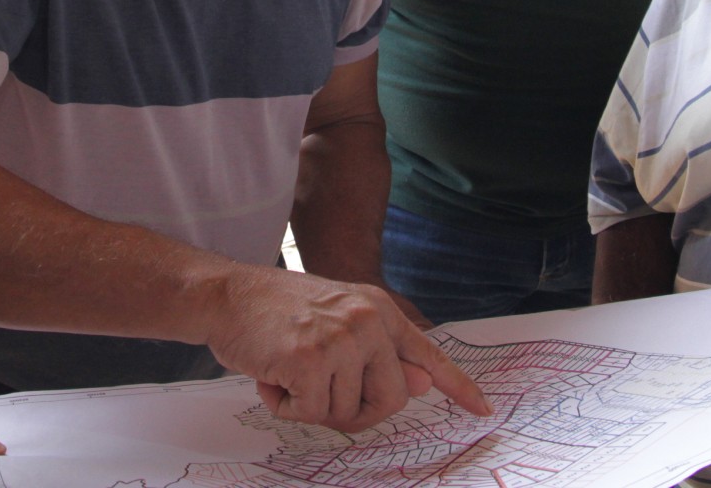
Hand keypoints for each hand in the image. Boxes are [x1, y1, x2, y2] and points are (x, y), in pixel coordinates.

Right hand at [205, 267, 491, 433]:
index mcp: (379, 309)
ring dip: (310, 405)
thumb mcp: (336, 322)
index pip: (428, 354)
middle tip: (319, 394)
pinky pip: (311, 413)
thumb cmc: (277, 313)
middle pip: (390, 401)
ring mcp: (340, 339)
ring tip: (287, 370)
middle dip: (355, 411)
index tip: (483, 410)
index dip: (458, 386)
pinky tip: (271, 377)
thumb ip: (378, 353)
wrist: (227, 296)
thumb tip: (420, 387)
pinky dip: (286, 406)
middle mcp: (367, 321)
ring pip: (345, 412)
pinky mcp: (310, 359)